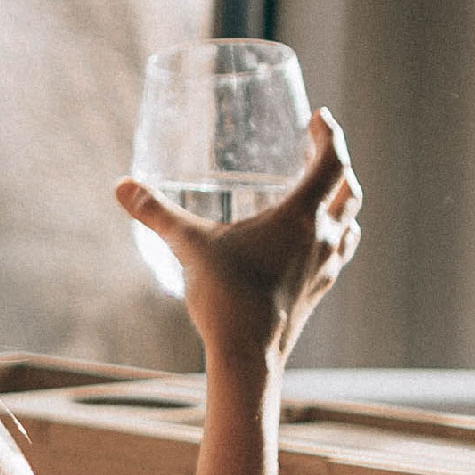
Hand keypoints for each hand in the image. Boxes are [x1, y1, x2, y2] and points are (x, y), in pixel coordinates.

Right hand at [116, 111, 357, 373]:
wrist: (248, 356)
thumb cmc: (225, 296)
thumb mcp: (188, 246)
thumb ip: (157, 213)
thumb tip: (122, 187)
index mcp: (300, 217)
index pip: (333, 163)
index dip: (331, 134)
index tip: (320, 117)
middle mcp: (323, 239)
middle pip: (350, 191)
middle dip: (339, 165)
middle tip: (318, 150)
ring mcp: (325, 267)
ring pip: (351, 223)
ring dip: (343, 202)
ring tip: (325, 193)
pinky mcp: (319, 291)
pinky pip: (340, 253)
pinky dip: (335, 235)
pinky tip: (314, 241)